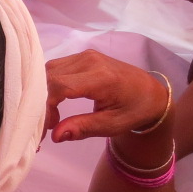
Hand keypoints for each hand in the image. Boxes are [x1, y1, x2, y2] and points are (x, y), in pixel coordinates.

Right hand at [45, 50, 170, 141]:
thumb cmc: (133, 111)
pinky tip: (57, 100)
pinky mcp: (83, 56)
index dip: (46, 107)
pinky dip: (50, 84)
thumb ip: (82, 128)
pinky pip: (57, 66)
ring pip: (50, 69)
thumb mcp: (111, 125)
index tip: (46, 127)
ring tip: (53, 113)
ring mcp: (86, 55)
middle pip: (50, 75)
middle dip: (41, 100)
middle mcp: (90, 61)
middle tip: (48, 123)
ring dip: (44, 91)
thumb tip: (55, 135)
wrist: (151, 93)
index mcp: (101, 78)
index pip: (60, 86)